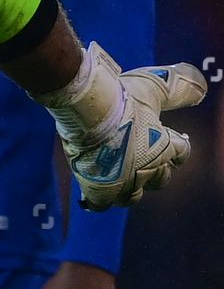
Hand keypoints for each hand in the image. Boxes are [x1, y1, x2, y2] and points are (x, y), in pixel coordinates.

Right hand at [43, 43, 206, 208]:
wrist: (87, 110)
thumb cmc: (122, 98)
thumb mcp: (154, 87)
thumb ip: (179, 87)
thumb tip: (202, 84)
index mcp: (165, 147)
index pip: (181, 153)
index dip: (176, 146)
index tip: (168, 136)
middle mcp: (148, 169)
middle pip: (160, 179)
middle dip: (154, 170)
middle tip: (139, 156)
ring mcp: (124, 183)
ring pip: (133, 196)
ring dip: (130, 187)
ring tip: (119, 175)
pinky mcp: (100, 190)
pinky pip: (101, 203)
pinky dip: (99, 198)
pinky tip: (94, 190)